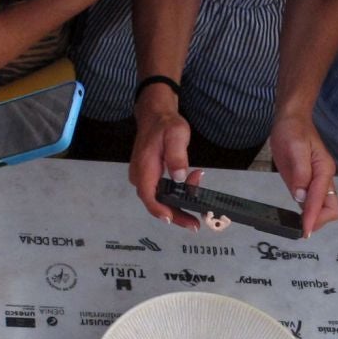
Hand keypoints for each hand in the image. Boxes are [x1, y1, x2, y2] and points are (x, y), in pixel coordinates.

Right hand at [129, 88, 196, 226]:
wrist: (155, 115)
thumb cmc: (166, 124)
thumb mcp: (176, 135)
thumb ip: (177, 156)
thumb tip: (180, 178)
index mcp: (144, 168)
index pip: (149, 197)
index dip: (161, 211)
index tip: (174, 219)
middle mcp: (140, 176)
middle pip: (155, 203)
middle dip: (175, 213)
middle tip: (194, 223)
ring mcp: (143, 177)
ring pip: (159, 199)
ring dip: (178, 203)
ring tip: (197, 197)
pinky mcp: (149, 177)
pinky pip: (161, 191)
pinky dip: (176, 193)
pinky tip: (191, 186)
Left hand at [271, 110, 337, 235]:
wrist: (291, 120)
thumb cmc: (293, 130)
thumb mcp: (295, 148)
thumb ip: (300, 173)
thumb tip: (300, 196)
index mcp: (324, 170)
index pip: (321, 200)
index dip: (312, 216)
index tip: (304, 231)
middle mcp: (324, 179)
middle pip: (331, 208)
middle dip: (318, 221)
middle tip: (301, 230)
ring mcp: (316, 183)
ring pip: (323, 208)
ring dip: (313, 220)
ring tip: (297, 228)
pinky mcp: (307, 184)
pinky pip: (311, 203)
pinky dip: (306, 214)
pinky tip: (296, 219)